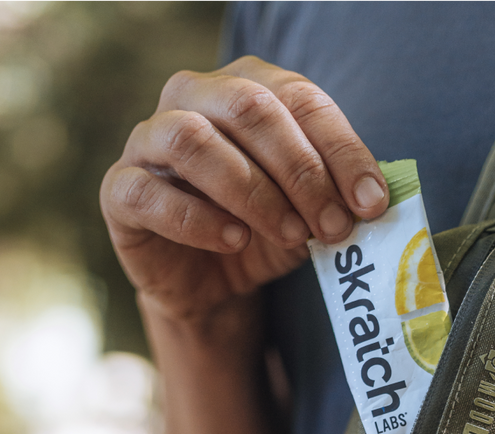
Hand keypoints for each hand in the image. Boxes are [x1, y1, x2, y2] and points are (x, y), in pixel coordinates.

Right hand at [100, 56, 388, 322]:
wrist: (212, 284)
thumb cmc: (265, 232)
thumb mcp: (311, 212)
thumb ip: (337, 196)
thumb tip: (374, 199)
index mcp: (245, 87)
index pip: (299, 97)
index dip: (340, 149)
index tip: (371, 202)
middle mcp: (191, 98)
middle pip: (247, 108)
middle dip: (301, 170)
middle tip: (332, 225)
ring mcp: (147, 141)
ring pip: (191, 140)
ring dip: (252, 191)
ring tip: (290, 235)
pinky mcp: (120, 192)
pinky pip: (148, 194)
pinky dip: (197, 219)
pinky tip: (235, 241)